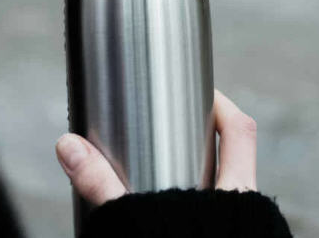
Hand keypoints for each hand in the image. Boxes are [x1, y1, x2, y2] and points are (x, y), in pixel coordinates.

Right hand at [55, 90, 258, 205]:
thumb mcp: (137, 222)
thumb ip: (102, 186)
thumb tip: (68, 146)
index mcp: (237, 197)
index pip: (241, 131)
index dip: (221, 106)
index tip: (198, 93)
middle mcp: (250, 215)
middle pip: (236, 158)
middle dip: (205, 141)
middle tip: (172, 129)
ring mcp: (248, 236)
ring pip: (229, 194)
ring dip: (200, 179)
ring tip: (165, 172)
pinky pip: (221, 223)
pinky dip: (197, 212)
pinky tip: (170, 219)